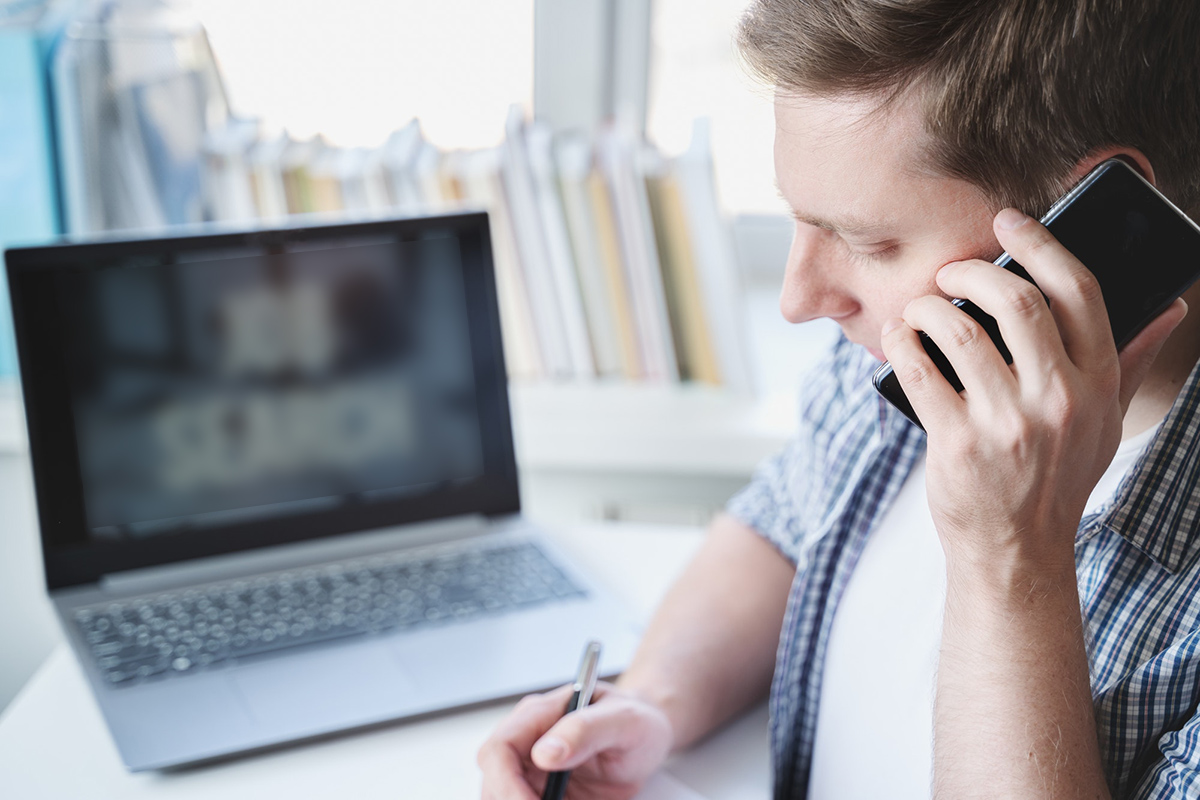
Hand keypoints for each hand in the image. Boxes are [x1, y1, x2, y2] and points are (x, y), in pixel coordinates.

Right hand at [477, 681, 673, 799]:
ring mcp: (531, 767)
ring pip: (501, 795)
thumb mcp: (623, 721)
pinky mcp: (540, 790)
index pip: (500, 748)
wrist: (646, 737)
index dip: (505, 784)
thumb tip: (544, 753)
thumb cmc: (635, 721)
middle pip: (493, 779)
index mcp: (540, 714)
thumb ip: (584, 731)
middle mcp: (528, 740)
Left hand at [881, 207, 1186, 574]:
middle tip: (950, 273)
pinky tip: (898, 336)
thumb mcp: (1105, 423)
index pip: (1079, 292)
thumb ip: (1131, 361)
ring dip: (928, 307)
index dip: (1041, 245)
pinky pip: (919, 371)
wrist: (1017, 551)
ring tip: (919, 308)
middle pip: (1016, 301)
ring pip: (959, 331)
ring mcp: (1007, 424)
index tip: (1009, 222)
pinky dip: (901, 342)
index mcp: (1098, 384)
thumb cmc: (1057, 478)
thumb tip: (1168, 307)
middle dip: (973, 271)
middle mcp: (1059, 400)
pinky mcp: (957, 445)